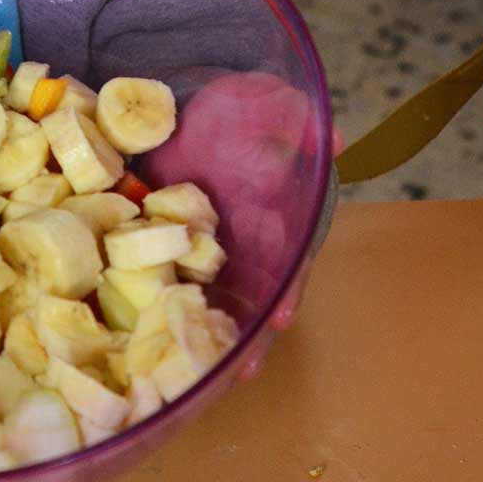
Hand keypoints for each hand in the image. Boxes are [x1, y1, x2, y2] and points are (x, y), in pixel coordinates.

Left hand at [152, 70, 332, 372]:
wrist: (175, 103)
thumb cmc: (230, 107)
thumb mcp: (262, 102)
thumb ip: (293, 119)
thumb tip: (336, 139)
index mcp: (264, 212)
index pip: (282, 254)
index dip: (284, 285)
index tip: (279, 316)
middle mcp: (235, 238)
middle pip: (245, 292)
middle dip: (245, 333)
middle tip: (239, 372)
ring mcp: (194, 246)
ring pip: (205, 298)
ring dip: (206, 335)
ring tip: (203, 379)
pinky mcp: (153, 243)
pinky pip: (155, 280)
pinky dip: (152, 308)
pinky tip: (146, 341)